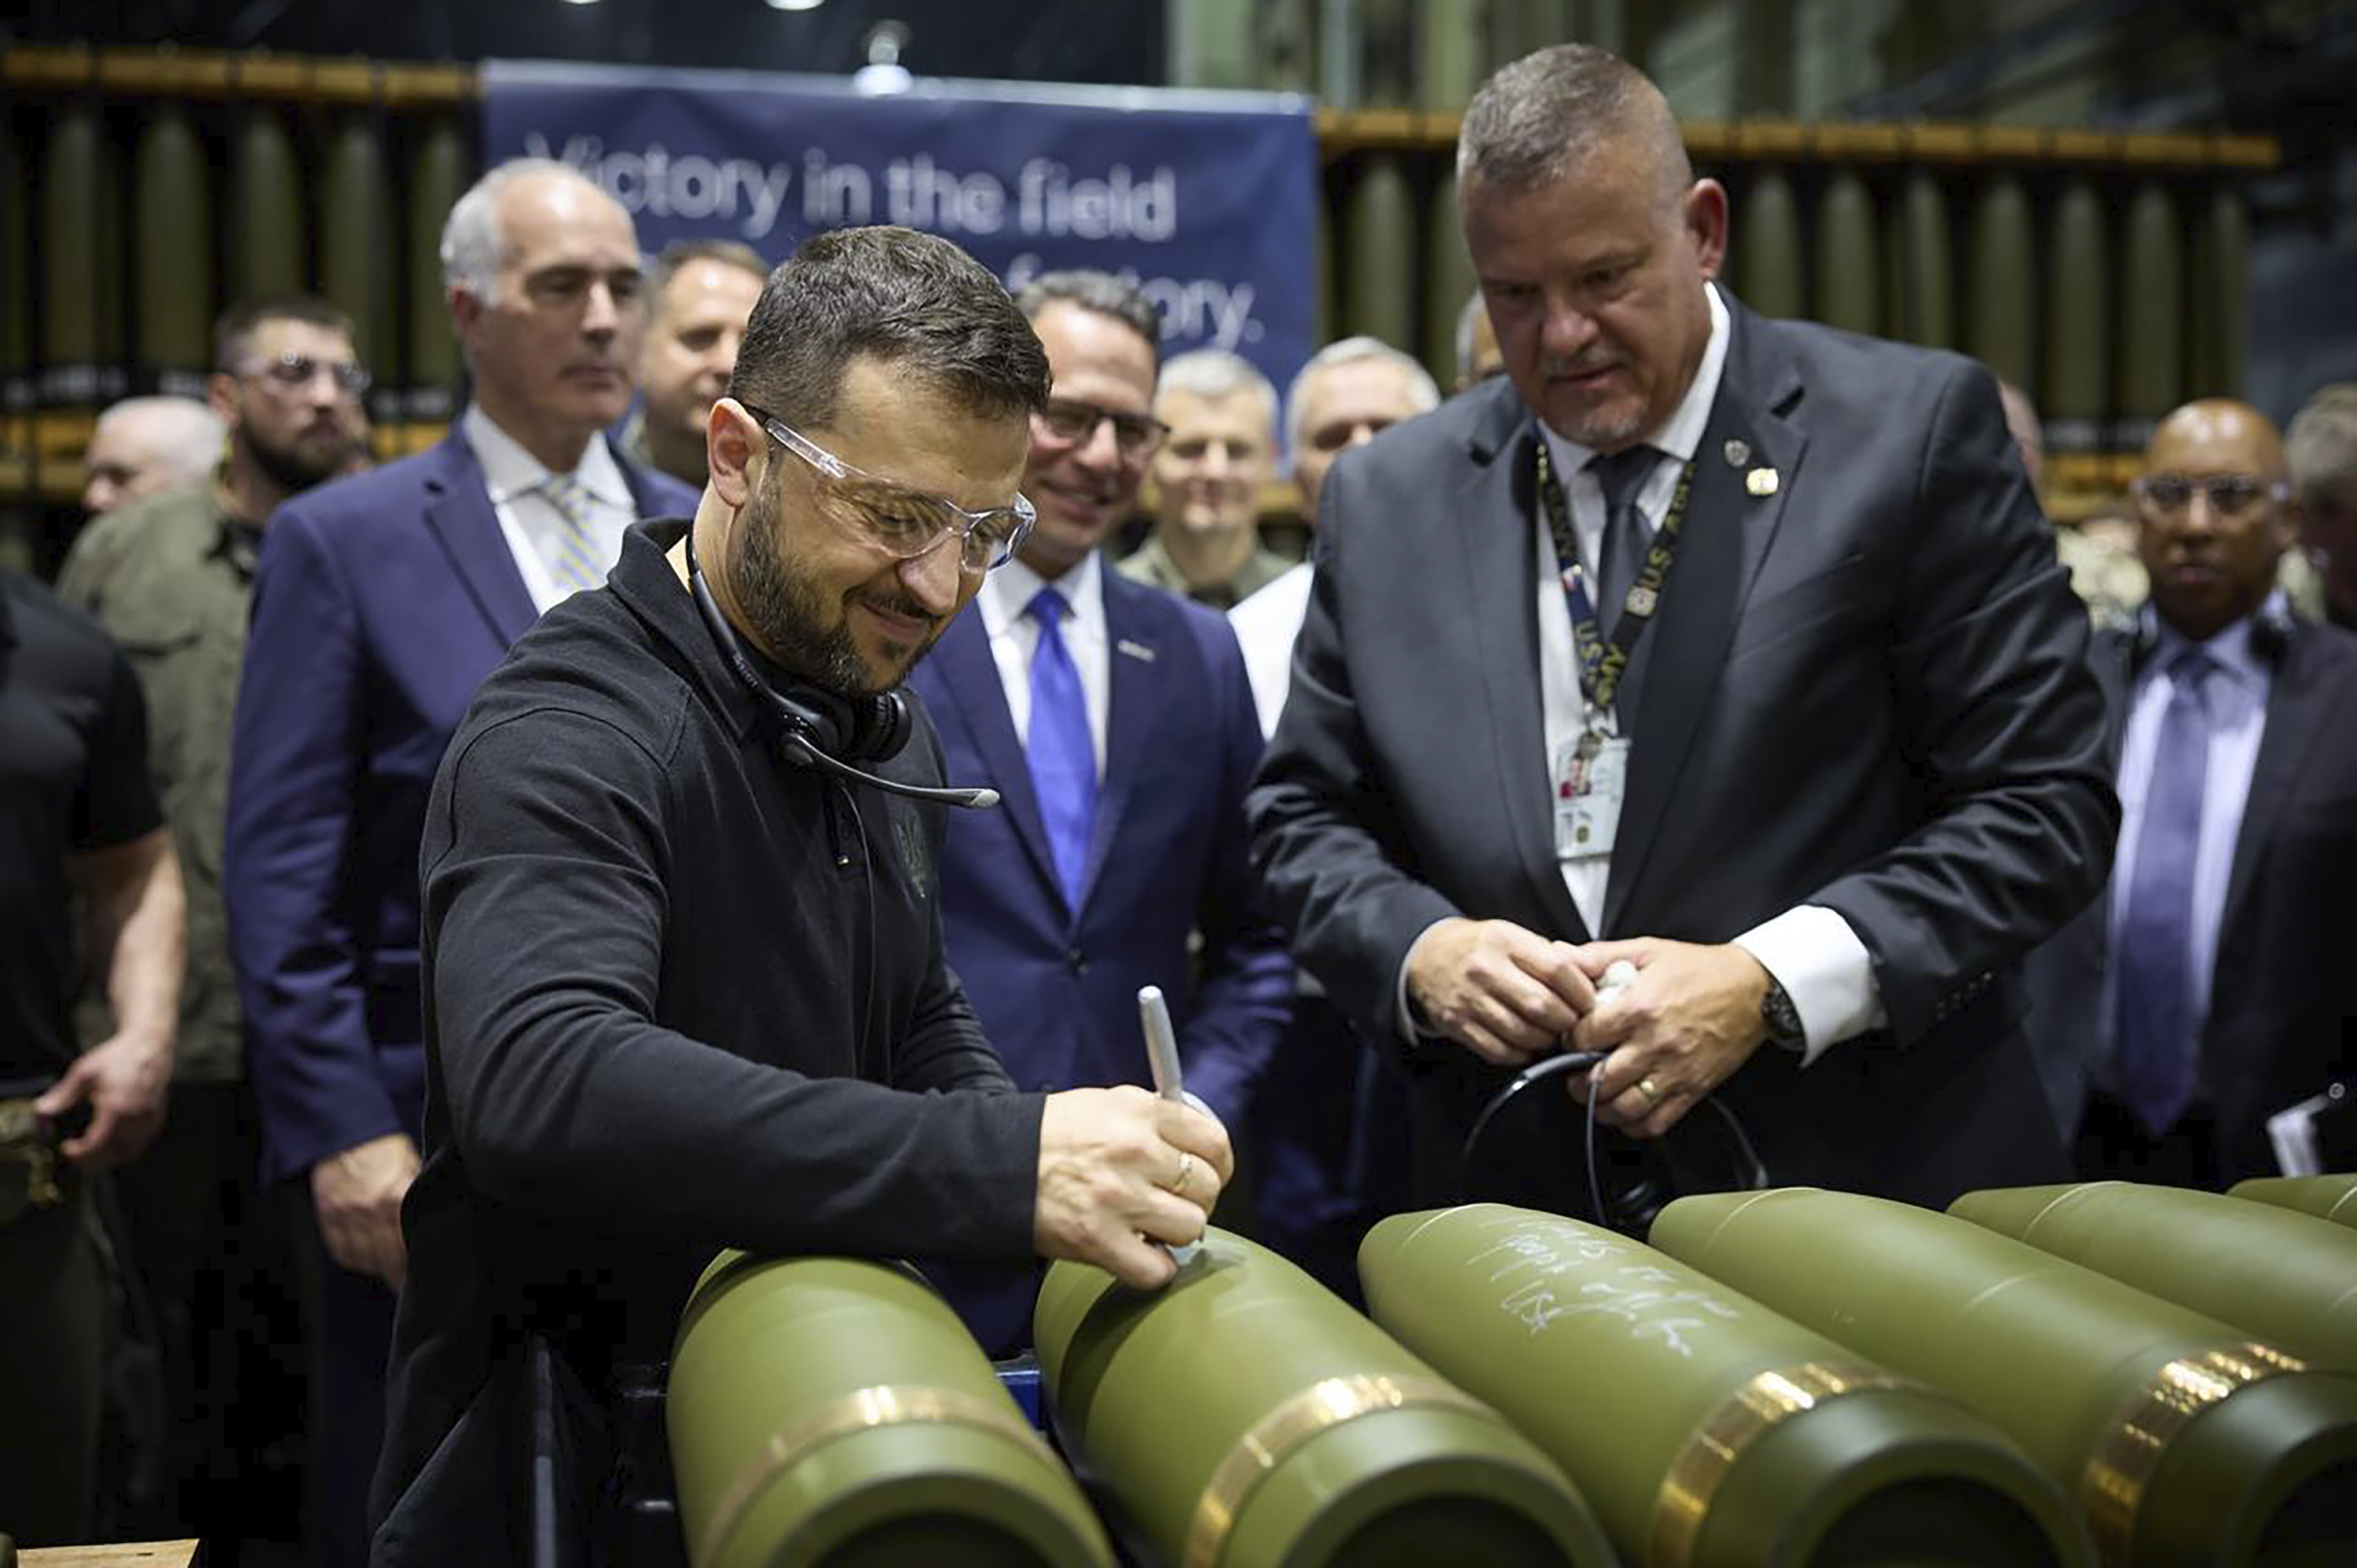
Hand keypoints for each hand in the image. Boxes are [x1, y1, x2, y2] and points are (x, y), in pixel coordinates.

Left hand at [35, 1030, 171, 1169]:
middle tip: (76, 1156)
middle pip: (113, 1154)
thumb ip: (63, 1095)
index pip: (96, 1144)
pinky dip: (125, 1150)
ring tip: (92, 1153)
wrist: (150, 1046)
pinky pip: (140, 1144)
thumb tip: (41, 1111)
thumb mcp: (84, 1072)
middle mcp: (136, 1118)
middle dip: (92, 1161)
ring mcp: (149, 1120)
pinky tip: (111, 1143)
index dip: (79, 1154)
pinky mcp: (157, 1119)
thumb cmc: (118, 1057)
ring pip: (129, 1153)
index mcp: (116, 1108)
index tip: (66, 1149)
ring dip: (109, 1158)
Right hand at [310, 1132, 420, 1288]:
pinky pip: (341, 1251)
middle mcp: (368, 1211)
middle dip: (398, 1275)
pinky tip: (365, 1260)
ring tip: (388, 1272)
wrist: (345, 1130)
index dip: (414, 1265)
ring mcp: (344, 1215)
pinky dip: (354, 1259)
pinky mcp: (327, 1216)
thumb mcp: (412, 1166)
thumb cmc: (384, 1146)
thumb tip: (429, 1219)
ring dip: (377, 1269)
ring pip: (363, 1259)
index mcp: (394, 1197)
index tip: (422, 1276)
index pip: (407, 1245)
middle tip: (406, 1285)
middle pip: (386, 1259)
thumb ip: (417, 1195)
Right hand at [1033, 1086, 1232, 1290]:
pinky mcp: (1099, 1241)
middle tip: (1173, 1204)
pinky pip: (1156, 1270)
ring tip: (1152, 1228)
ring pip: (1190, 1228)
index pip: (1214, 1141)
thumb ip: (1153, 1117)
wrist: (992, 1164)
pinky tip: (1138, 1254)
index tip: (1211, 1174)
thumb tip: (1196, 1142)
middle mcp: (1135, 1152)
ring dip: (1175, 1234)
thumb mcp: (1105, 1104)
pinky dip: (1152, 1270)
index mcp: (1140, 1112)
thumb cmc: (1049, 1135)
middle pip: (1207, 1188)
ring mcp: (1119, 1198)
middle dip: (1197, 1200)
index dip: (1219, 1164)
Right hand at [1405, 917, 1595, 1066]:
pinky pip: (1499, 1051)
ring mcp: (1469, 999)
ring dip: (1545, 1040)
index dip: (1581, 992)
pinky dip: (1520, 1053)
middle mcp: (1485, 969)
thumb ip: (1553, 956)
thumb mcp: (1515, 937)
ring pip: (1523, 1033)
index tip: (1588, 1002)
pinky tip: (1525, 1043)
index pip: (1558, 970)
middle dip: (1566, 1021)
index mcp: (1505, 941)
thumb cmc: (1481, 948)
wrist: (1428, 957)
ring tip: (1550, 1032)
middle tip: (1572, 1023)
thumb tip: (1596, 974)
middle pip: (1543, 1006)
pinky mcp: (1457, 1024)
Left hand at [1568, 938, 1770, 1136]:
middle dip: (1577, 1081)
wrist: (1753, 990)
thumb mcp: (1647, 950)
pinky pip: (1657, 1122)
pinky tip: (1627, 1112)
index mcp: (1639, 1008)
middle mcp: (1655, 1044)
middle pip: (1598, 1080)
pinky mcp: (1694, 1089)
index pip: (1584, 1038)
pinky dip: (1635, 1125)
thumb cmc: (1700, 969)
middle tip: (1575, 1074)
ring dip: (1602, 1107)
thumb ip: (1599, 955)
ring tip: (1596, 1096)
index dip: (1569, 1041)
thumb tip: (1559, 954)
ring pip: (1625, 1108)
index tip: (1571, 1040)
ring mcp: (1675, 1071)